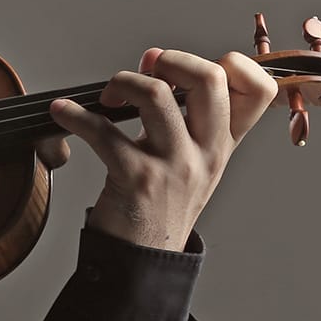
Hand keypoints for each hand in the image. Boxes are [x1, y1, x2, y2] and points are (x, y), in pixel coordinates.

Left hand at [46, 47, 277, 249]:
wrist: (142, 261)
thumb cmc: (160, 204)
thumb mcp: (192, 162)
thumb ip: (186, 117)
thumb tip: (154, 62)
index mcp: (224, 146)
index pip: (259, 90)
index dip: (232, 64)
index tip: (186, 69)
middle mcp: (206, 153)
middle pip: (210, 78)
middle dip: (172, 59)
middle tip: (146, 70)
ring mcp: (174, 166)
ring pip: (155, 95)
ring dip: (122, 81)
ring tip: (107, 95)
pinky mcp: (136, 178)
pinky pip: (103, 131)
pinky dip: (75, 115)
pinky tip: (61, 112)